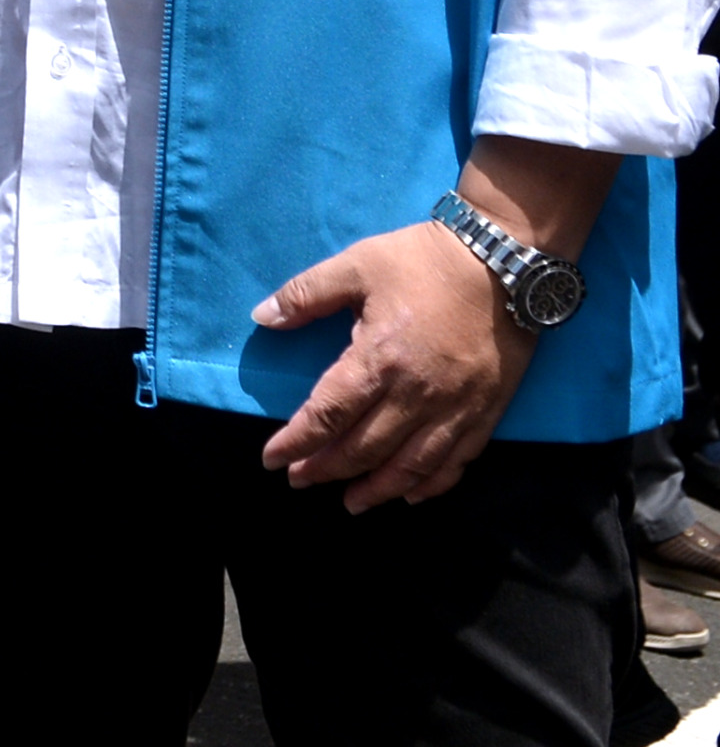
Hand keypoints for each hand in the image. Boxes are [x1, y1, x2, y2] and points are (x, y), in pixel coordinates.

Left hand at [254, 221, 530, 508]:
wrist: (503, 262)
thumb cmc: (423, 261)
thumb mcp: (355, 265)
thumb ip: (305, 295)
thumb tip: (261, 318)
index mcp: (379, 359)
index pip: (328, 414)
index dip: (297, 442)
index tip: (273, 460)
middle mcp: (417, 394)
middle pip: (365, 448)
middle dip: (327, 469)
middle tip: (300, 481)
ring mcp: (456, 408)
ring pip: (411, 465)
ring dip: (377, 489)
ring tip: (351, 502)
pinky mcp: (487, 412)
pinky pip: (457, 461)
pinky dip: (433, 484)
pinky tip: (412, 495)